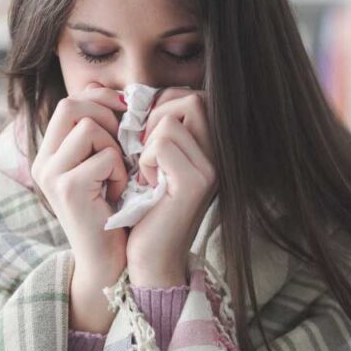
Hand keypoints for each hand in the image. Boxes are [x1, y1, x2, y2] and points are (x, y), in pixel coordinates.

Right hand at [31, 81, 128, 331]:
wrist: (108, 262)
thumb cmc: (113, 212)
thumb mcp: (103, 165)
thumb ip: (101, 131)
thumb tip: (111, 91)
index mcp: (49, 154)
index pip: (69, 101)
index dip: (101, 100)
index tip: (125, 115)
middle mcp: (43, 161)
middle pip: (73, 105)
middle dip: (107, 117)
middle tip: (123, 144)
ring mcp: (51, 174)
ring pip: (91, 128)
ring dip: (115, 148)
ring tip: (117, 176)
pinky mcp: (67, 188)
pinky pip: (105, 156)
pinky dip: (120, 173)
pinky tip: (117, 194)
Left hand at [126, 87, 217, 287]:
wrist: (148, 257)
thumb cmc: (141, 208)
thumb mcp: (149, 161)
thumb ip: (152, 128)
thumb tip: (132, 93)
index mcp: (209, 147)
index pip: (191, 96)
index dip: (161, 106)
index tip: (144, 137)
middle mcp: (218, 155)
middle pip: (189, 99)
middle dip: (155, 117)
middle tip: (143, 151)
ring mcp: (211, 168)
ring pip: (170, 119)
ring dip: (147, 144)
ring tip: (148, 172)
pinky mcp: (196, 183)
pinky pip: (162, 143)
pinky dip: (145, 160)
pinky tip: (148, 184)